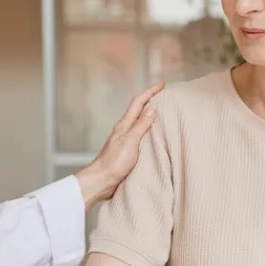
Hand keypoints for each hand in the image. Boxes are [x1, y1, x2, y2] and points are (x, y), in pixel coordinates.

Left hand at [75, 82, 164, 210]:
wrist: (101, 180)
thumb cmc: (114, 162)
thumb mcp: (130, 141)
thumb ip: (141, 125)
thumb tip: (152, 109)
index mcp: (124, 125)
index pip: (138, 103)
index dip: (150, 92)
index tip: (161, 84)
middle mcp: (124, 129)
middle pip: (138, 109)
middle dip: (150, 99)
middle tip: (163, 95)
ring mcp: (125, 139)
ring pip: (138, 121)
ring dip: (149, 114)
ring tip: (161, 112)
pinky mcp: (127, 150)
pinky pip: (139, 133)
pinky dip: (148, 128)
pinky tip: (153, 134)